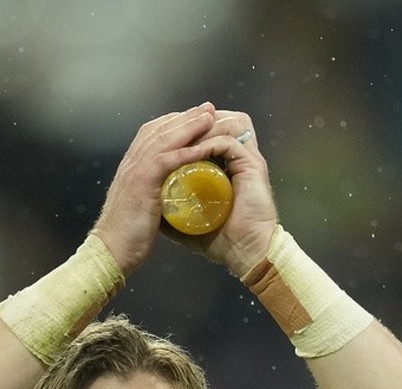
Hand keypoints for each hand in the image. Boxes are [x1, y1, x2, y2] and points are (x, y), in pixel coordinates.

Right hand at [92, 103, 271, 276]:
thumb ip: (151, 193)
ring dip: (189, 126)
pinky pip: (167, 160)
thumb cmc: (126, 236)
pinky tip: (203, 145)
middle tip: (207, 108)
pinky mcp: (142, 183)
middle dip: (186, 117)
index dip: (175, 122)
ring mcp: (135, 171)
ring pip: (165, 139)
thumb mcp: (139, 206)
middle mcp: (131, 162)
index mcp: (131, 166)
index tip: (195, 116)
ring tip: (209, 117)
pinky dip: (186, 151)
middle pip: (161, 129)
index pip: (153, 133)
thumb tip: (167, 194)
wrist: (110, 251)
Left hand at [164, 108, 278, 277]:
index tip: (163, 139)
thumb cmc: (222, 241)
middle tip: (168, 132)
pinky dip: (206, 145)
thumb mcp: (189, 221)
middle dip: (189, 123)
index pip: (207, 133)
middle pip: (216, 122)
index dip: (185, 130)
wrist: (245, 255)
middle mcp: (239, 157)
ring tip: (176, 140)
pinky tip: (189, 153)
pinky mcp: (253, 165)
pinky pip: (228, 143)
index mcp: (227, 166)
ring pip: (223, 125)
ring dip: (197, 130)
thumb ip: (172, 209)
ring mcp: (247, 159)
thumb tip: (148, 204)